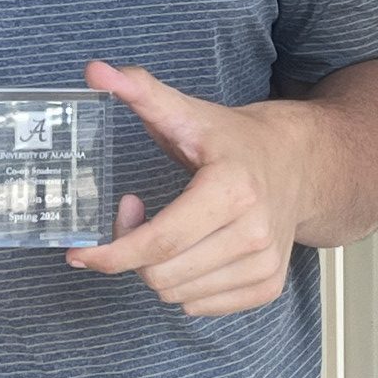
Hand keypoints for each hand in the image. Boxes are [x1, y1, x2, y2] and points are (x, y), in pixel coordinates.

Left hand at [67, 61, 310, 316]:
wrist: (296, 164)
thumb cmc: (234, 140)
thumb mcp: (187, 112)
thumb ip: (140, 92)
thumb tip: (94, 71)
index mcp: (232, 190)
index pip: (162, 240)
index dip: (114, 252)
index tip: (81, 254)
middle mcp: (254, 233)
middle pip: (164, 273)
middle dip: (132, 252)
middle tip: (133, 213)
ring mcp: (264, 264)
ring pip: (177, 294)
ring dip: (155, 268)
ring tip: (164, 227)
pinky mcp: (267, 286)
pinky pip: (200, 306)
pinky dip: (180, 285)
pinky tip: (186, 250)